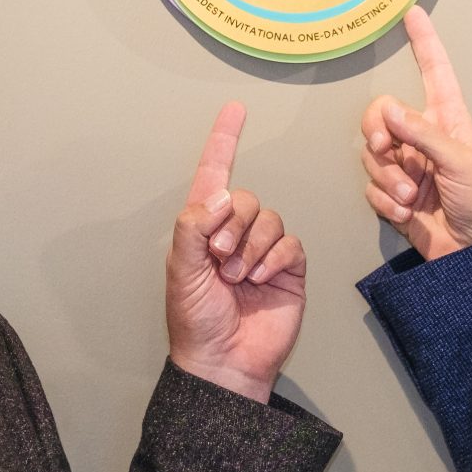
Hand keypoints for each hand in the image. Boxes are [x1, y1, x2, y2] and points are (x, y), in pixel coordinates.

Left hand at [166, 103, 304, 403]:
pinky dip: (274, 259)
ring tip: (238, 277)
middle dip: (232, 227)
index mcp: (203, 228)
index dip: (224, 141)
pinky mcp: (288, 268)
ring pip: (270, 220)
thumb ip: (194, 225)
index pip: (214, 174)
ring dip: (251, 248)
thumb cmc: (195, 320)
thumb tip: (222, 196)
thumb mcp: (182, 269)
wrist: (224, 361)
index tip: (234, 110)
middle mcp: (234, 234)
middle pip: (246, 198)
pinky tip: (260, 280)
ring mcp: (263, 251)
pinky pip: (289, 244)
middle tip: (218, 260)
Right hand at [360, 6, 471, 260]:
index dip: (424, 42)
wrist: (471, 253)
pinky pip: (370, 186)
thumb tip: (390, 111)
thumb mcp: (459, 161)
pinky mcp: (391, 192)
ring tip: (409, 196)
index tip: (413, 14)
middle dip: (377, 134)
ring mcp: (405, 165)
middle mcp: (422, 137)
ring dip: (386, 178)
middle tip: (385, 151)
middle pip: (380, 114)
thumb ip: (423, 134)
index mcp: (447, 119)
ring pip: (371, 154)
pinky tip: (406, 213)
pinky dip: (385, 201)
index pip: (434, 71)